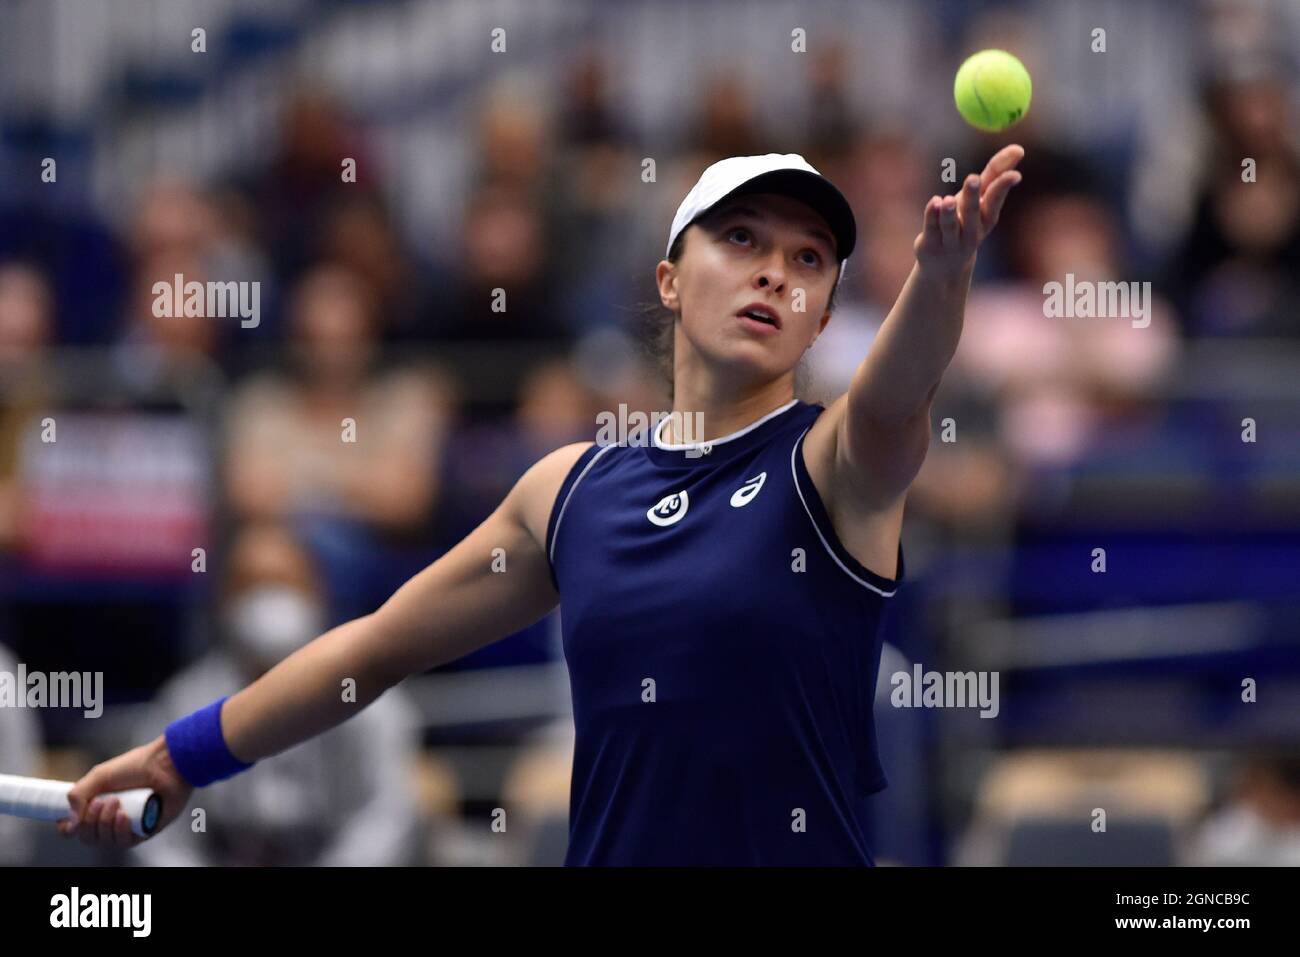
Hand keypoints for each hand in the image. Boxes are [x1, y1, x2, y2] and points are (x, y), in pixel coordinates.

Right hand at [58, 735, 193, 848]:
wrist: (166, 763)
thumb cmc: (136, 766)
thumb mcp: (99, 776)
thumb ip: (78, 795)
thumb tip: (70, 823)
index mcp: (97, 804)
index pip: (75, 827)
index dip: (67, 829)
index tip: (67, 823)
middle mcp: (111, 818)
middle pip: (88, 837)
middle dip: (89, 822)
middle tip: (101, 802)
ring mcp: (128, 825)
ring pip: (105, 841)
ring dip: (105, 823)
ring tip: (117, 802)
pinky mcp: (145, 830)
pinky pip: (125, 842)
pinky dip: (120, 830)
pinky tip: (124, 816)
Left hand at [914, 144, 1023, 280]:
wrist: (945, 267)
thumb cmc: (965, 223)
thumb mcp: (981, 200)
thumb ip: (995, 174)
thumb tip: (1019, 148)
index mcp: (987, 219)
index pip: (995, 201)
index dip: (1003, 186)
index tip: (1013, 174)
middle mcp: (971, 231)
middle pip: (972, 213)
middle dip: (972, 196)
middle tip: (973, 178)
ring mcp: (951, 240)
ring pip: (950, 226)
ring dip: (950, 213)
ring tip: (948, 200)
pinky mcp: (930, 245)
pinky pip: (931, 228)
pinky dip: (932, 215)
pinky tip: (935, 203)